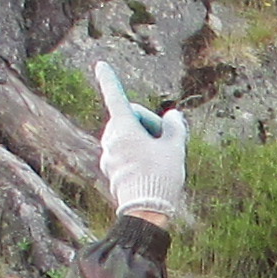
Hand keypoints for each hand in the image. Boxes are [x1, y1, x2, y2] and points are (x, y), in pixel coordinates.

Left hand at [95, 62, 187, 229]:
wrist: (145, 212)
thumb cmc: (161, 177)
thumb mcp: (175, 148)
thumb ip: (175, 127)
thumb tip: (174, 116)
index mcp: (124, 130)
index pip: (115, 97)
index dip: (109, 80)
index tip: (100, 65)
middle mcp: (111, 141)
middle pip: (129, 118)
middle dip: (146, 123)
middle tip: (164, 139)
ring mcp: (108, 156)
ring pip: (126, 136)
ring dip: (142, 139)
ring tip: (159, 157)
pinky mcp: (111, 170)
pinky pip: (124, 152)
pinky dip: (136, 153)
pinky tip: (151, 168)